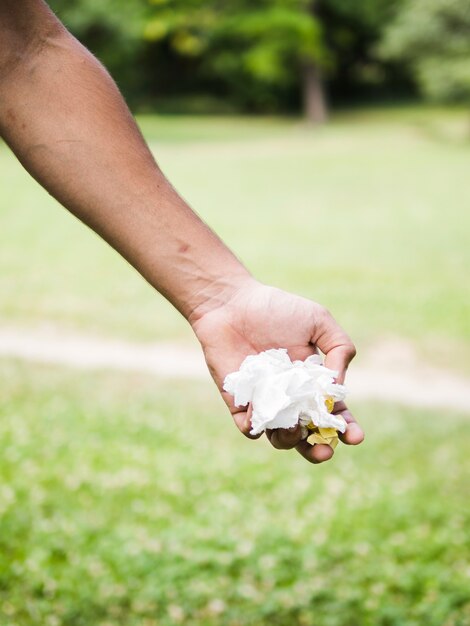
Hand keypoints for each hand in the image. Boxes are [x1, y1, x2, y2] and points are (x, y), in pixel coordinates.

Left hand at [191, 279, 363, 463]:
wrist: (231, 304)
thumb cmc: (276, 309)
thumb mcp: (319, 321)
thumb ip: (340, 349)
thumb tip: (338, 388)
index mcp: (312, 382)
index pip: (333, 413)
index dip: (346, 428)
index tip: (355, 436)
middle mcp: (290, 398)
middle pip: (308, 436)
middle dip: (319, 449)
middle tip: (325, 450)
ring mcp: (265, 403)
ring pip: (280, 439)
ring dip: (291, 441)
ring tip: (295, 427)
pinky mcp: (239, 403)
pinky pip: (249, 428)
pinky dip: (257, 428)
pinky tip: (262, 414)